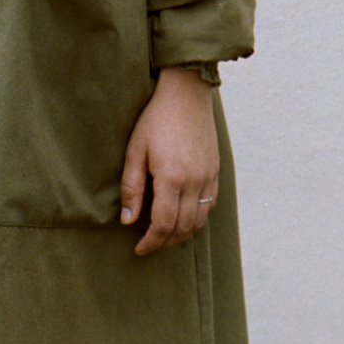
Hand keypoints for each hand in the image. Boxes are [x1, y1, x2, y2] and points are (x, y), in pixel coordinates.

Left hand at [119, 68, 219, 256]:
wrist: (186, 94)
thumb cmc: (155, 119)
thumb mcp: (135, 151)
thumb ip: (132, 187)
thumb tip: (128, 220)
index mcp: (171, 178)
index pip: (163, 224)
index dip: (151, 242)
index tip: (139, 249)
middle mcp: (194, 182)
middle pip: (182, 227)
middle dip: (164, 242)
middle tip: (148, 245)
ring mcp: (208, 177)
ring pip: (199, 220)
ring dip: (181, 234)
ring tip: (164, 235)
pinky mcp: (215, 171)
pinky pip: (210, 205)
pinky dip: (196, 218)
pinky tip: (182, 217)